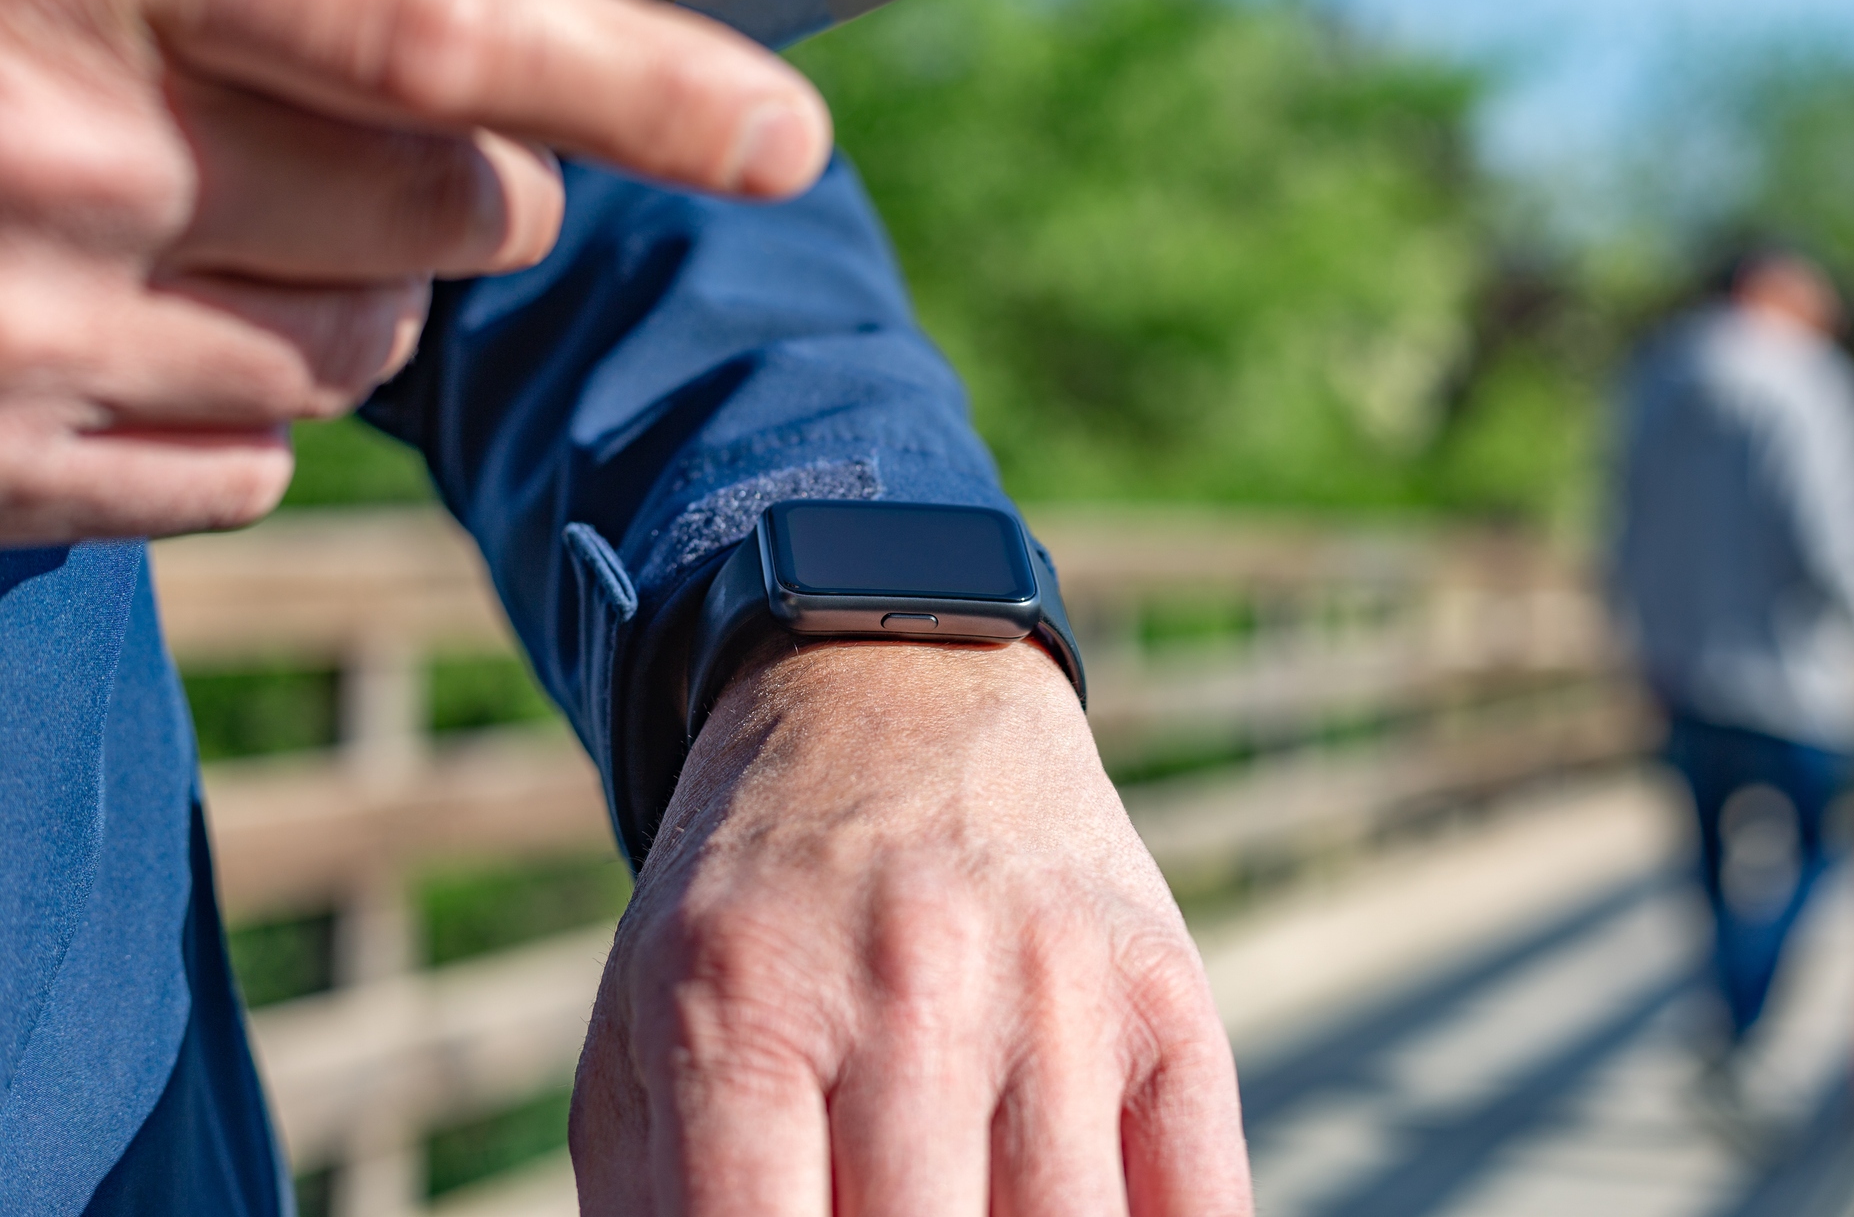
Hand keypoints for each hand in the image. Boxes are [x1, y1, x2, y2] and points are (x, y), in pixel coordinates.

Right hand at [0, 0, 829, 543]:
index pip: (434, 20)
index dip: (639, 74)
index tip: (786, 128)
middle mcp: (77, 156)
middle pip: (453, 220)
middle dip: (485, 191)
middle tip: (415, 144)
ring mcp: (26, 331)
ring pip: (359, 356)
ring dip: (355, 298)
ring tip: (218, 217)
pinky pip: (242, 463)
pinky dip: (236, 402)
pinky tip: (120, 323)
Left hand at [571, 640, 1251, 1214]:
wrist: (893, 702)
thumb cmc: (752, 913)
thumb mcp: (639, 1034)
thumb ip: (655, 1212)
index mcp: (742, 999)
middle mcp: (910, 980)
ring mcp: (1056, 984)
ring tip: (959, 1208)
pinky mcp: (1167, 993)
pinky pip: (1199, 1214)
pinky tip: (1065, 1212)